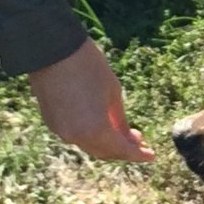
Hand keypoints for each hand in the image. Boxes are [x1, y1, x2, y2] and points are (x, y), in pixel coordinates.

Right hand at [29, 38, 152, 161]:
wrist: (51, 48)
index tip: (152, 155)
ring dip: (106, 142)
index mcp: (95, 130)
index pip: (121, 151)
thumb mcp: (112, 92)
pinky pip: (76, 135)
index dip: (138, 154)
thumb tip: (128, 137)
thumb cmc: (88, 66)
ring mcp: (61, 131)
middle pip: (104, 152)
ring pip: (89, 144)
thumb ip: (120, 121)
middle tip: (137, 139)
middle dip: (122, 149)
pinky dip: (90, 134)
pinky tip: (99, 124)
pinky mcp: (51, 122)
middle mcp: (76, 137)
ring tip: (120, 131)